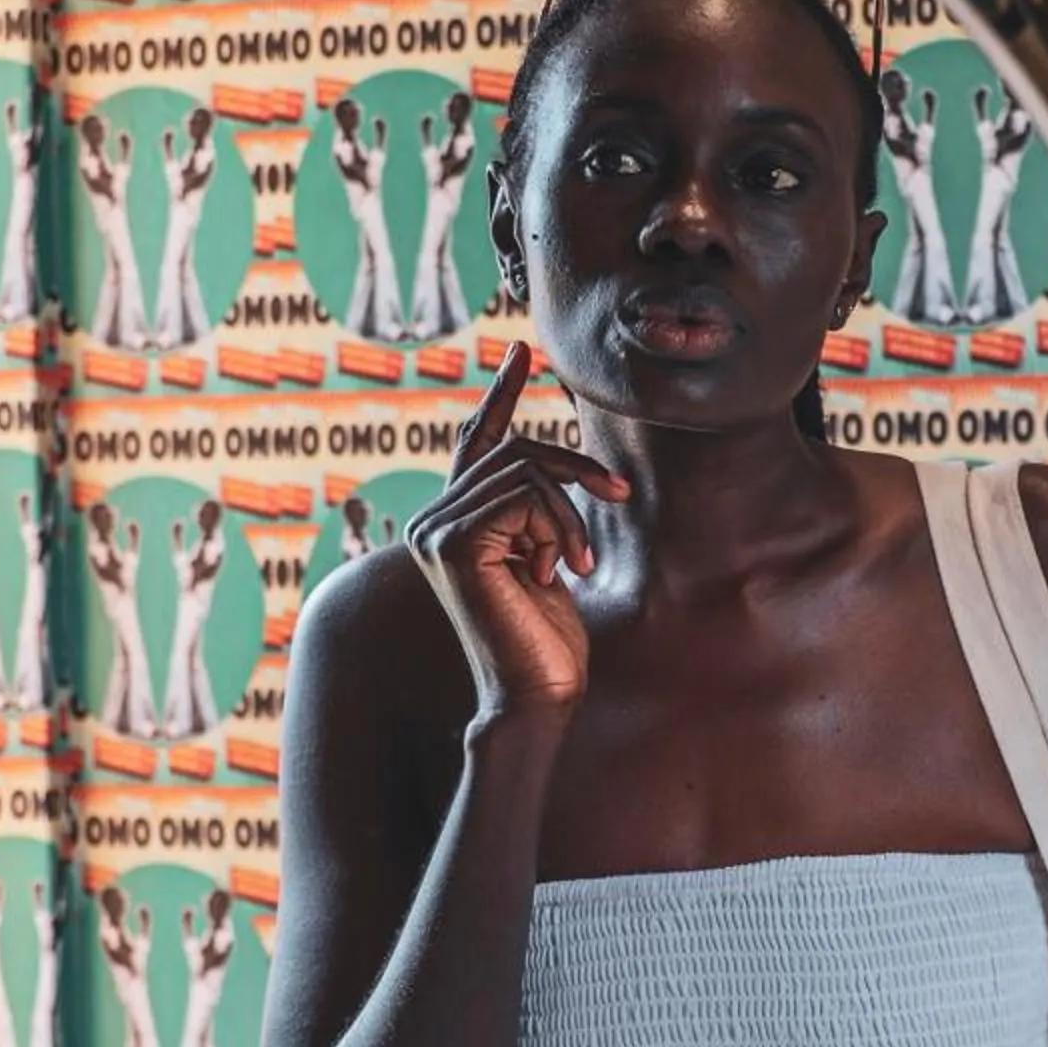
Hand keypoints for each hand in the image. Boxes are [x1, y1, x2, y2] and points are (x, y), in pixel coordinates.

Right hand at [408, 343, 627, 719]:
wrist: (535, 693)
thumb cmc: (546, 640)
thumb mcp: (547, 555)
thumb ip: (537, 509)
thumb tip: (555, 465)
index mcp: (452, 522)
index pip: (476, 443)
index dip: (501, 396)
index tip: (522, 353)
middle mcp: (430, 521)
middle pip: (514, 449)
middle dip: (574, 467)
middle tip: (617, 492)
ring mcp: (433, 529)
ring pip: (523, 468)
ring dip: (568, 509)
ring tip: (577, 561)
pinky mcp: (452, 540)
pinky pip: (523, 494)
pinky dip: (558, 525)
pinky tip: (562, 568)